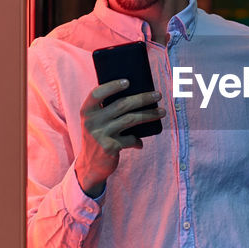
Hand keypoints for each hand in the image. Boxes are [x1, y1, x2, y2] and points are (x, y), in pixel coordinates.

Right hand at [74, 79, 163, 196]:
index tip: (128, 82)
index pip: (97, 93)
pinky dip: (137, 141)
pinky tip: (139, 143)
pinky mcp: (109, 147)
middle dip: (143, 98)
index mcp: (87, 111)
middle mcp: (91, 121)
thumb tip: (139, 97)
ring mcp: (100, 134)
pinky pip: (130, 139)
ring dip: (149, 114)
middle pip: (122, 105)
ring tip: (162, 112)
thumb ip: (108, 111)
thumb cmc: (99, 137)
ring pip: (131, 119)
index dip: (112, 86)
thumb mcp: (97, 123)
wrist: (90, 166)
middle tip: (158, 94)